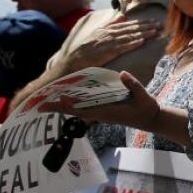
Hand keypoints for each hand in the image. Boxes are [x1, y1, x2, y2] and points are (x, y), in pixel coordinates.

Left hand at [38, 71, 160, 130]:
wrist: (152, 120)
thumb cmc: (147, 109)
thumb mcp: (143, 96)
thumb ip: (133, 85)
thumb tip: (122, 73)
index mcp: (107, 112)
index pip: (81, 110)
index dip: (65, 107)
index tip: (50, 105)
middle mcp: (101, 114)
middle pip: (75, 112)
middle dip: (58, 108)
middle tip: (39, 104)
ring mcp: (102, 114)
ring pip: (78, 111)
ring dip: (64, 107)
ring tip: (49, 100)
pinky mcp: (105, 112)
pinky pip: (85, 109)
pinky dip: (74, 105)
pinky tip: (69, 100)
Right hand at [62, 15, 160, 70]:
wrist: (73, 60)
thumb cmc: (87, 48)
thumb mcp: (98, 33)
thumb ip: (111, 24)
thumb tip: (122, 15)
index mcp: (107, 29)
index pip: (128, 25)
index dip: (142, 23)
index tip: (154, 21)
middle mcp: (108, 34)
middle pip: (131, 29)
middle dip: (146, 26)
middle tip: (160, 24)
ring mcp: (107, 43)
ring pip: (128, 37)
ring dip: (143, 34)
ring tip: (155, 32)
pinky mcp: (106, 52)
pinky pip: (121, 47)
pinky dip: (131, 44)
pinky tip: (141, 42)